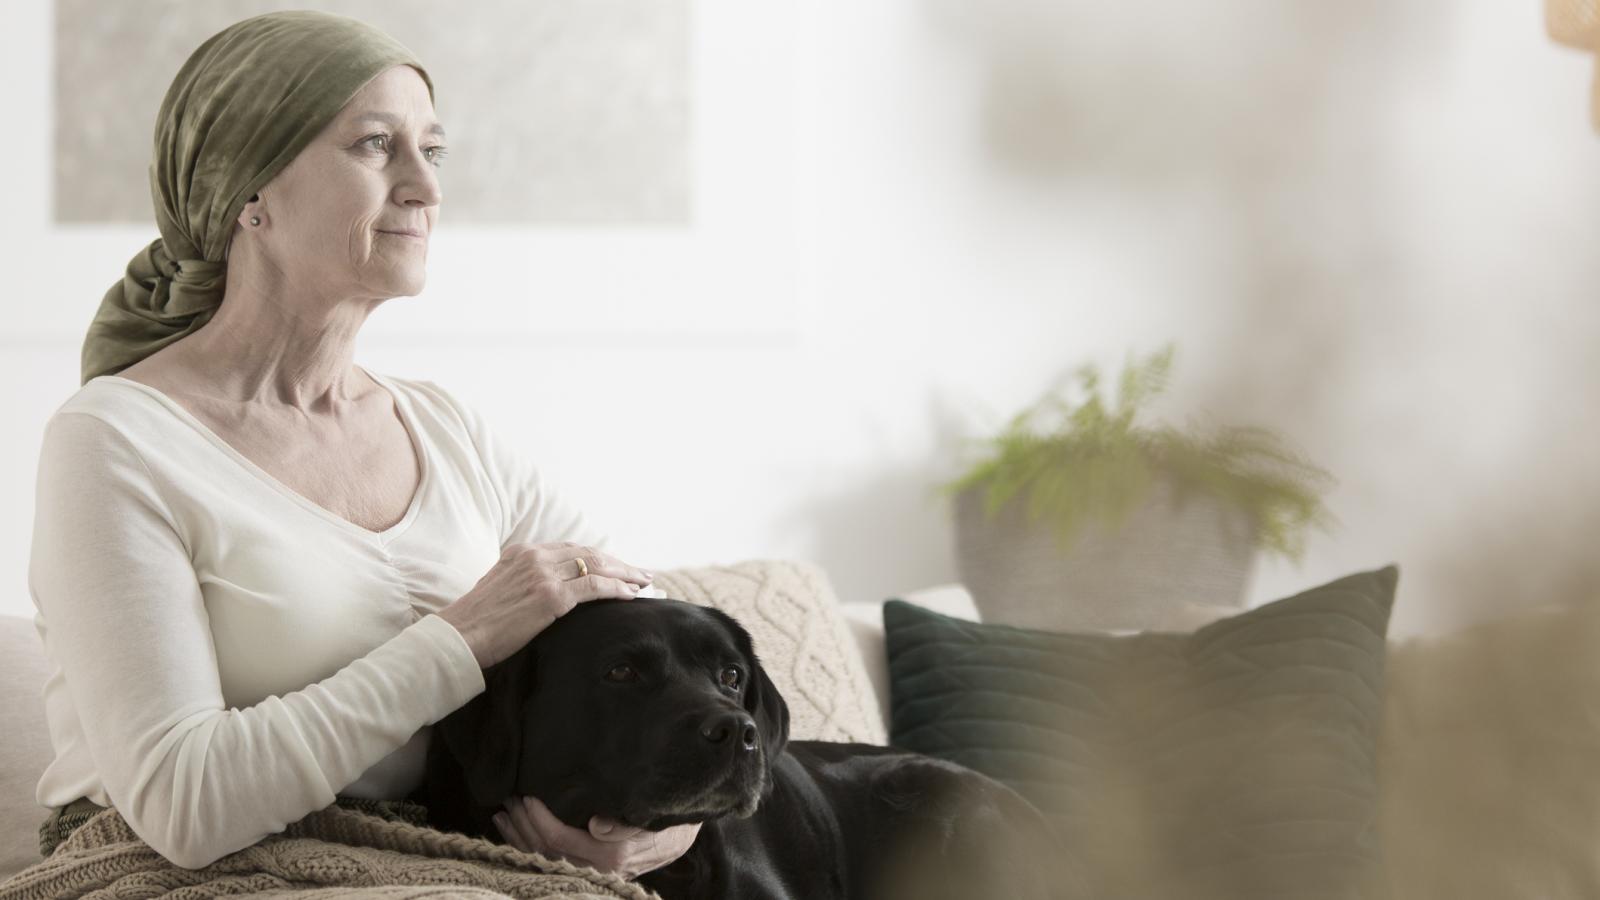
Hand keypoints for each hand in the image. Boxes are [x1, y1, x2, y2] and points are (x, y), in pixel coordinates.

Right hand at [437, 542, 654, 668]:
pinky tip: (631, 595)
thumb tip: (543, 594)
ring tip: (644, 583)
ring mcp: (543, 574)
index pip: (571, 549)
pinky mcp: (551, 596)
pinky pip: (595, 587)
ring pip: (597, 566)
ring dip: (625, 574)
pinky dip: (618, 589)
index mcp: (521, 552)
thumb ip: (521, 582)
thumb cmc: (476, 623)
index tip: (616, 566)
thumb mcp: (498, 589)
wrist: (458, 638)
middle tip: (640, 573)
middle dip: (619, 563)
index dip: (598, 557)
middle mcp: (534, 556)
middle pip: (589, 553)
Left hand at [492, 794, 701, 879]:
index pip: (561, 840)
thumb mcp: (655, 815)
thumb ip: (626, 822)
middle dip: (523, 824)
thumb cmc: (670, 819)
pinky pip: (550, 859)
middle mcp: (597, 870)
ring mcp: (591, 872)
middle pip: (546, 851)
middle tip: (510, 796)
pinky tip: (512, 829)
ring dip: (520, 835)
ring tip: (504, 812)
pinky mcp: (588, 868)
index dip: (540, 820)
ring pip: (543, 858)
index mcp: (611, 856)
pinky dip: (527, 844)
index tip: (527, 796)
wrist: (683, 834)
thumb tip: (596, 827)